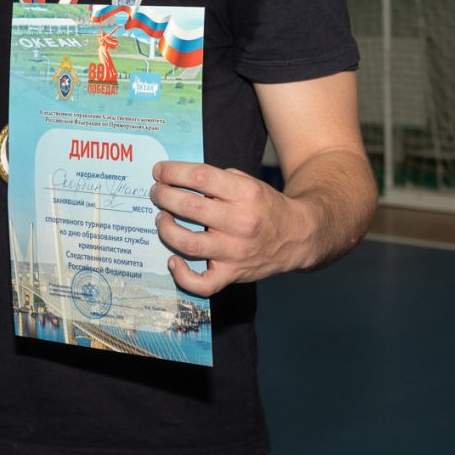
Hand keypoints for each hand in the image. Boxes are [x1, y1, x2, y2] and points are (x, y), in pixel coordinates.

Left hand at [149, 160, 317, 295]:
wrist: (298, 236)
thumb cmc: (265, 206)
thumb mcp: (248, 182)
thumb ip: (218, 180)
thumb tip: (178, 180)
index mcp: (245, 193)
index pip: (201, 177)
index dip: (173, 172)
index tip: (159, 170)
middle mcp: (240, 222)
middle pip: (189, 207)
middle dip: (164, 196)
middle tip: (156, 192)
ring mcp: (235, 251)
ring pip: (188, 243)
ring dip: (165, 229)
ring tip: (161, 218)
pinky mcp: (233, 274)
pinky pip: (202, 283)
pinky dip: (182, 275)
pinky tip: (173, 260)